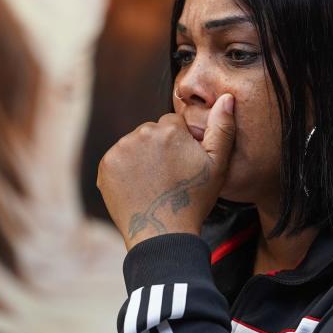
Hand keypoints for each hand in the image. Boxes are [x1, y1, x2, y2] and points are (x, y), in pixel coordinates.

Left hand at [98, 94, 235, 249]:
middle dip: (160, 148)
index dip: (181, 144)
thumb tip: (227, 98)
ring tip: (154, 183)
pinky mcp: (105, 166)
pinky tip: (139, 187)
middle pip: (152, 132)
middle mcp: (141, 134)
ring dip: (142, 158)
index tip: (183, 165)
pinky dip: (126, 170)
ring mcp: (120, 150)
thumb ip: (222, 128)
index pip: (173, 124)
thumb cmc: (194, 200)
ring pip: (135, 145)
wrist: (162, 233)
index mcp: (169, 130)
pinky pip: (118, 159)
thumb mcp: (218, 165)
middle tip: (169, 176)